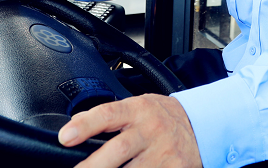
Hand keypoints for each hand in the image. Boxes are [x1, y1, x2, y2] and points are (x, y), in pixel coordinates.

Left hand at [58, 95, 201, 167]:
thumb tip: (76, 123)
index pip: (108, 114)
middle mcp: (151, 130)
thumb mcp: (138, 106)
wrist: (202, 127)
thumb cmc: (163, 116)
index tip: (65, 137)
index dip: (85, 125)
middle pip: (118, 150)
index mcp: (138, 110)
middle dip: (93, 165)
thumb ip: (111, 115)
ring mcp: (164, 153)